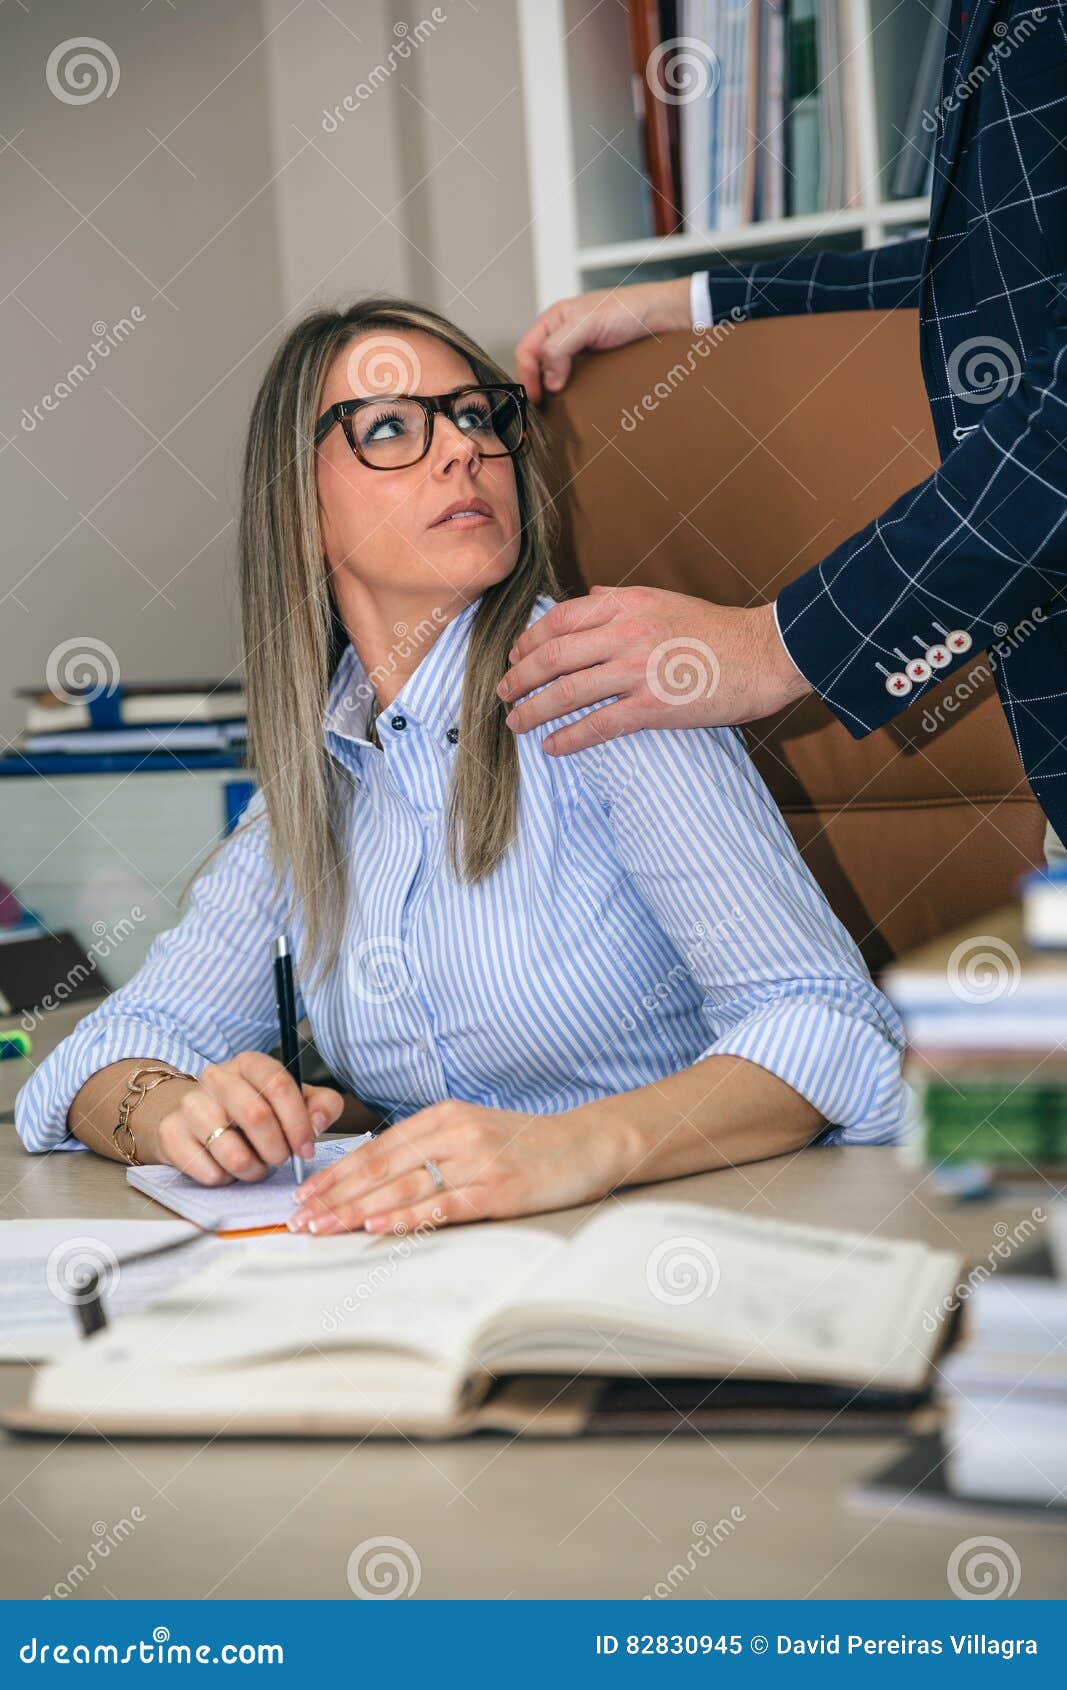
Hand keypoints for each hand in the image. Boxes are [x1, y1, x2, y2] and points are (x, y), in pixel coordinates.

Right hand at [154, 1052, 344, 1184]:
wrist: (200, 1120)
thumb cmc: (257, 1110)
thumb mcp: (297, 1102)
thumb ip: (321, 1106)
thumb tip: (317, 1122)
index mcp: (250, 1063)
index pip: (278, 1085)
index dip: (298, 1123)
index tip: (306, 1149)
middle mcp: (217, 1077)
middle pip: (255, 1116)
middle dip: (276, 1149)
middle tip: (280, 1160)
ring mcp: (190, 1104)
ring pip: (229, 1149)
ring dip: (251, 1169)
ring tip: (256, 1168)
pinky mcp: (171, 1133)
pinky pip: (205, 1169)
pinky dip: (224, 1178)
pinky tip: (227, 1170)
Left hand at [287, 1099, 619, 1235]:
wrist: (588, 1144)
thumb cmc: (528, 1144)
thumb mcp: (473, 1132)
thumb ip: (432, 1147)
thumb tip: (379, 1177)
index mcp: (444, 1117)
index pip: (377, 1148)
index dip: (336, 1172)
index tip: (304, 1194)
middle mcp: (454, 1134)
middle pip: (381, 1168)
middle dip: (334, 1195)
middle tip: (298, 1219)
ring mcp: (476, 1161)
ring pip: (402, 1187)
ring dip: (356, 1210)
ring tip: (323, 1227)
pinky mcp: (497, 1189)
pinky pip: (443, 1204)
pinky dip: (406, 1216)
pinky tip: (377, 1225)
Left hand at [497, 585, 810, 754]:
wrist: (765, 653)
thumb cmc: (718, 630)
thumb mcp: (665, 598)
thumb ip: (622, 597)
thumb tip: (590, 591)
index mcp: (626, 604)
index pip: (560, 619)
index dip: (529, 640)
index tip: (514, 656)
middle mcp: (625, 633)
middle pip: (552, 655)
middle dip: (519, 677)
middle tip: (503, 694)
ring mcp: (637, 670)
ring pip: (567, 691)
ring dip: (533, 710)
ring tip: (516, 723)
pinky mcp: (653, 706)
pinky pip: (598, 724)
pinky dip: (569, 737)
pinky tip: (552, 746)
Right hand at [514, 279, 690, 401]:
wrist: (664, 317)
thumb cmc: (629, 309)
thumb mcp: (587, 322)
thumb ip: (559, 346)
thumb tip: (547, 379)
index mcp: (553, 320)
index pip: (525, 351)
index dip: (526, 375)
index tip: (535, 397)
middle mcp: (562, 337)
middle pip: (537, 367)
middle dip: (537, 386)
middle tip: (544, 408)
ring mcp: (578, 353)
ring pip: (555, 377)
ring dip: (556, 393)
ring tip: (559, 409)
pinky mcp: (594, 366)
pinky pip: (575, 383)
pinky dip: (573, 393)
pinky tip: (578, 402)